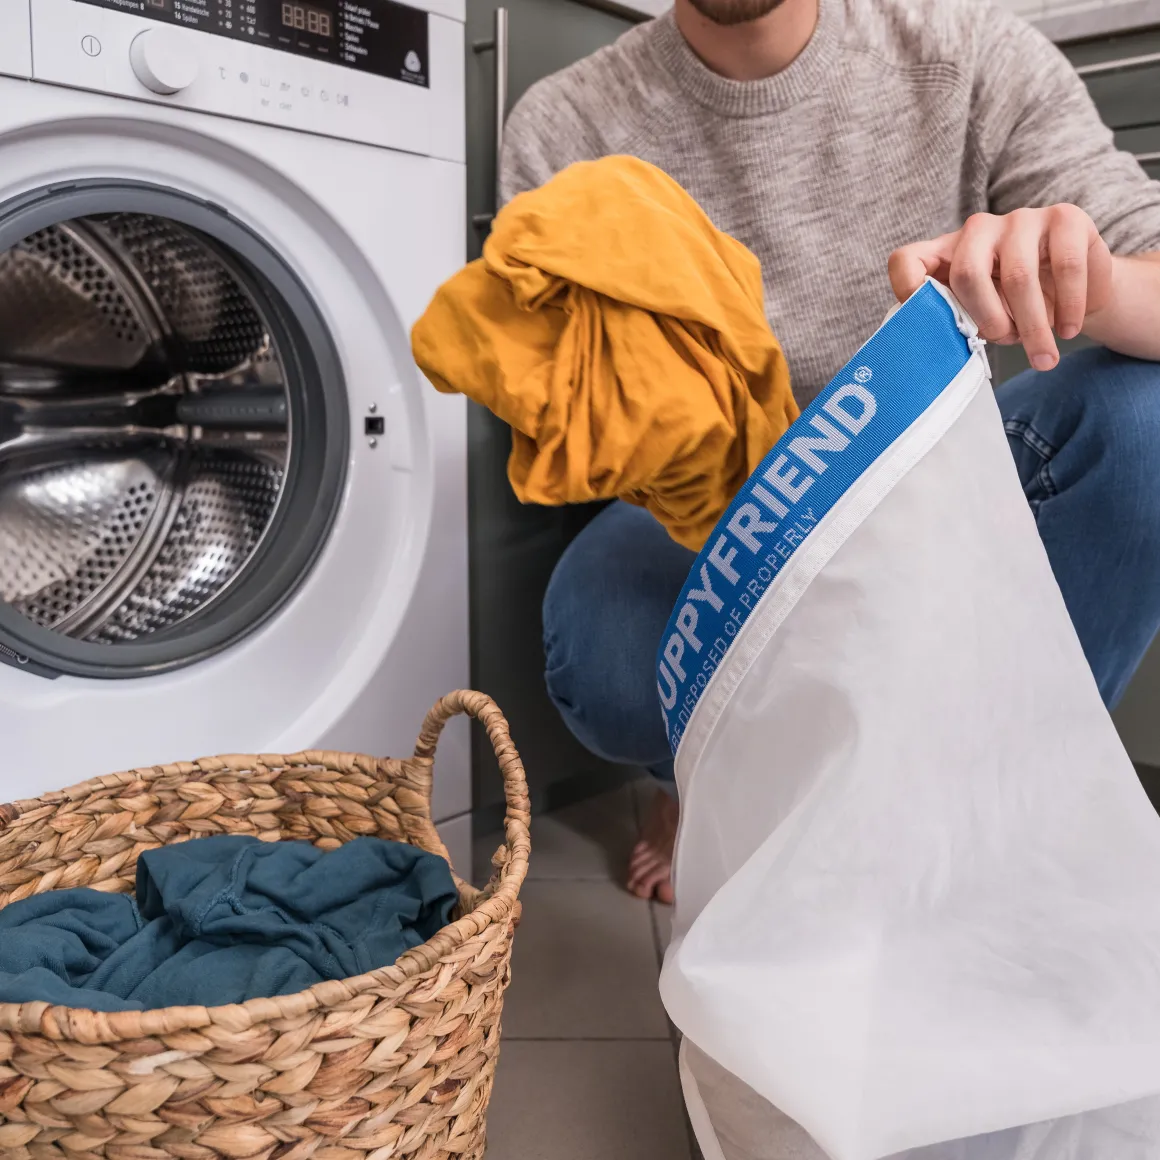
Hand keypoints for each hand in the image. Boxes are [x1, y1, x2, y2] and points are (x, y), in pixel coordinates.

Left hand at [888, 205, 1113, 369]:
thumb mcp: (982, 318)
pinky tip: (1068, 329)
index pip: (907, 261)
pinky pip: (1064, 266)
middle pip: (967, 273)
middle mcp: (978, 230)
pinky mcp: (1065, 217)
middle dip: (989, 320)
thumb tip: (943, 350)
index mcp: (946, 254)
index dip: (908, 290)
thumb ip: (959, 322)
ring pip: (1018, 276)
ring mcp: (1021, 219)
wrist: (1079, 293)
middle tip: (1007, 342)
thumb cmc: (1018, 310)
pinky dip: (1068, 307)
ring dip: (1033, 325)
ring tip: (1043, 355)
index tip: (926, 326)